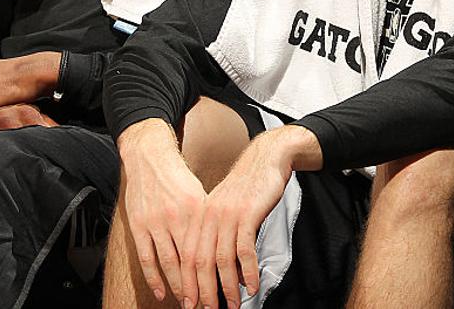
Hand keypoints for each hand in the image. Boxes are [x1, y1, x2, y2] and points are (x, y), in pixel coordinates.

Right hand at [117, 120, 216, 306]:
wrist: (149, 158)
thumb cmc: (178, 179)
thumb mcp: (200, 195)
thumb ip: (209, 220)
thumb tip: (226, 245)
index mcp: (197, 209)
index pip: (209, 248)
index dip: (217, 272)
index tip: (225, 290)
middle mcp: (177, 216)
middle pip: (191, 260)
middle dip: (200, 287)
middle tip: (208, 306)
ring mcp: (156, 222)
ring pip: (169, 263)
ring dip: (179, 287)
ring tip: (188, 304)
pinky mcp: (138, 225)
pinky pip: (147, 258)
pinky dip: (155, 279)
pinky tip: (163, 293)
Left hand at [189, 126, 318, 308]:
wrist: (266, 158)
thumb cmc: (247, 186)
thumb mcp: (226, 209)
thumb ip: (219, 234)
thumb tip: (224, 269)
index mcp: (200, 216)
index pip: (188, 256)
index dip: (187, 283)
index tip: (190, 303)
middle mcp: (210, 216)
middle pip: (201, 261)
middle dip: (203, 291)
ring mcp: (228, 215)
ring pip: (222, 260)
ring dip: (227, 287)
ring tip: (233, 304)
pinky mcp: (247, 214)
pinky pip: (244, 250)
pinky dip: (248, 271)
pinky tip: (251, 285)